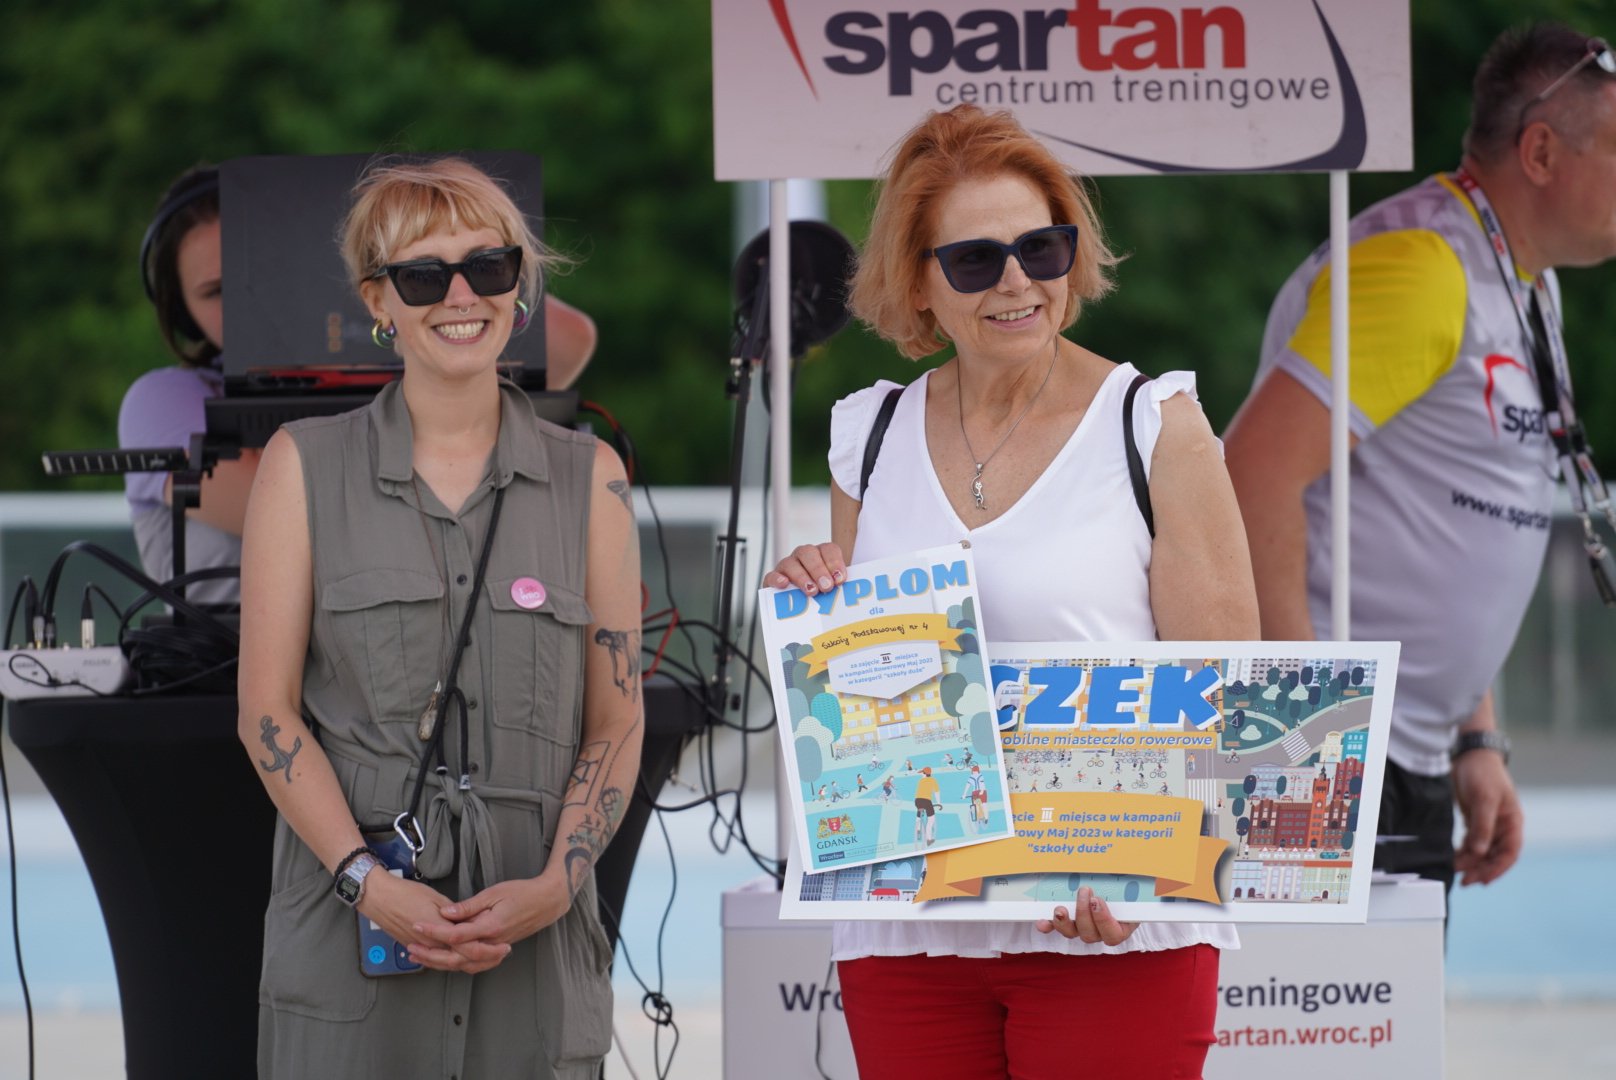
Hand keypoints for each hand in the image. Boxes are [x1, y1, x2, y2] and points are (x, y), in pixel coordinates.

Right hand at [355, 871, 507, 973]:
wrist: (378, 897)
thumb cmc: (405, 893)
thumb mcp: (435, 897)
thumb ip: (454, 912)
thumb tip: (467, 920)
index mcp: (439, 931)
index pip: (468, 946)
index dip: (488, 948)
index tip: (502, 946)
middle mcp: (430, 944)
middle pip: (460, 959)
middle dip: (483, 959)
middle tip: (499, 955)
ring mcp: (420, 947)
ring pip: (447, 963)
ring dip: (467, 962)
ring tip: (484, 959)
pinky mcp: (411, 946)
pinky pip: (434, 959)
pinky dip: (448, 961)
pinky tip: (456, 958)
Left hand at [407, 873, 570, 972]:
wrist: (547, 902)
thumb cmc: (522, 893)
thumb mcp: (494, 893)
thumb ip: (469, 906)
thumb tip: (446, 913)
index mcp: (490, 927)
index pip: (455, 935)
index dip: (433, 931)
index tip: (416, 925)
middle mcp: (492, 942)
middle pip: (456, 957)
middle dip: (430, 954)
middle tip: (411, 947)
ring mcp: (494, 948)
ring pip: (463, 965)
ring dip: (440, 962)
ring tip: (421, 956)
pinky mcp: (496, 949)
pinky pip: (474, 964)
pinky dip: (457, 965)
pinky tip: (444, 960)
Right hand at [765, 542, 846, 595]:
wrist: (800, 611)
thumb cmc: (821, 596)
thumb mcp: (833, 590)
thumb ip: (841, 588)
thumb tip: (850, 593)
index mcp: (821, 555)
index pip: (829, 549)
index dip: (835, 562)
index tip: (840, 579)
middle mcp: (803, 556)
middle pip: (809, 553)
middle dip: (819, 570)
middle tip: (827, 587)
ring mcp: (787, 566)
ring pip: (791, 563)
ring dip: (802, 577)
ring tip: (811, 591)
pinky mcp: (773, 579)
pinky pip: (772, 575)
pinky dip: (777, 579)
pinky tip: (784, 584)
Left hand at [1036, 886, 1138, 944]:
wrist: (1116, 889)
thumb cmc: (1128, 887)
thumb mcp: (1135, 885)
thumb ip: (1138, 882)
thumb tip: (1144, 869)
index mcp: (1121, 927)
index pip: (1113, 934)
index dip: (1103, 921)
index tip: (1098, 901)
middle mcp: (1101, 932)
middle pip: (1090, 935)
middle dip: (1084, 914)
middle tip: (1084, 891)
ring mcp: (1084, 929)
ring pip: (1073, 933)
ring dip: (1065, 922)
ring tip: (1060, 908)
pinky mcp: (1069, 922)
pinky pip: (1057, 928)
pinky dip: (1048, 926)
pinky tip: (1041, 922)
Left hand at [1452, 749, 1523, 885]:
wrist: (1471, 756)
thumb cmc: (1484, 773)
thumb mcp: (1485, 799)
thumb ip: (1483, 826)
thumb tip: (1480, 852)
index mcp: (1512, 822)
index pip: (1510, 853)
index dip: (1498, 869)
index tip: (1484, 880)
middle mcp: (1502, 826)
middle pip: (1494, 855)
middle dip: (1481, 869)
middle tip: (1465, 881)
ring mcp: (1489, 824)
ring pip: (1481, 850)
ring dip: (1471, 862)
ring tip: (1456, 872)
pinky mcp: (1475, 820)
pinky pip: (1471, 841)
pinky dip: (1464, 851)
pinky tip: (1455, 858)